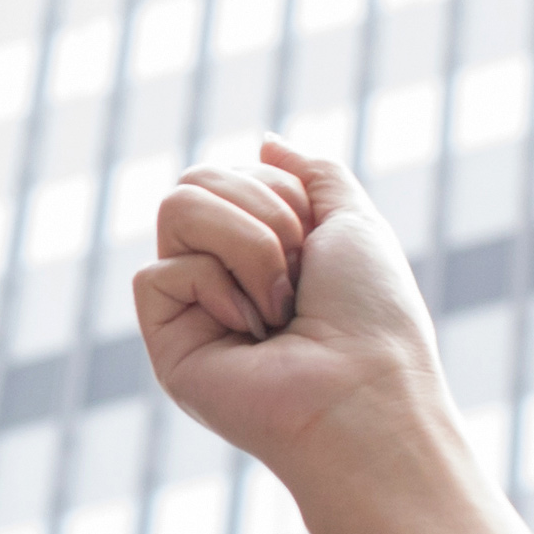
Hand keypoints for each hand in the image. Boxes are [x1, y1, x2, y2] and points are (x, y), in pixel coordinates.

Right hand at [135, 138, 533, 533]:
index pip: (227, 172)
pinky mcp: (165, 339)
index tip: (315, 244)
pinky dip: (218, 291)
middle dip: (262, 214)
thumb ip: (314, 176)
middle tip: (297, 276)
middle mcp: (219, 272)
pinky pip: (160, 272)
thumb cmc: (372, 318)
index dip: (278, 193)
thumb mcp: (354, 222)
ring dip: (247, 246)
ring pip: (175, 209)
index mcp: (262, 247)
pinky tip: (248, 337)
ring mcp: (190, 305)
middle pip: (194, 181)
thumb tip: (266, 143)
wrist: (364, 390)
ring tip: (276, 308)